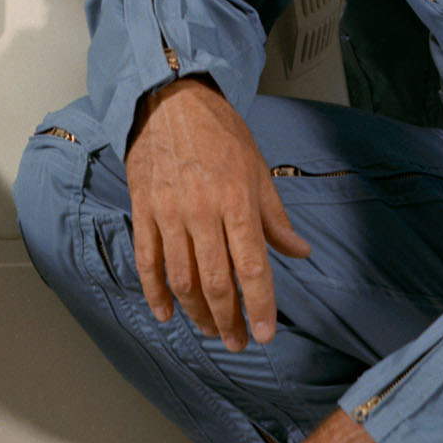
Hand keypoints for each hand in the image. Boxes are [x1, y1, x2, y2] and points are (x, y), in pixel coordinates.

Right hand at [124, 76, 309, 352]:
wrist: (170, 100)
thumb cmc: (220, 133)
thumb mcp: (258, 169)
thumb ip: (275, 217)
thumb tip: (299, 252)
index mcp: (237, 200)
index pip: (251, 266)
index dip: (259, 305)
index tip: (263, 335)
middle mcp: (202, 211)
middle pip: (215, 281)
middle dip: (227, 319)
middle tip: (236, 342)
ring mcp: (168, 213)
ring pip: (181, 277)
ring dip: (196, 312)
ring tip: (211, 330)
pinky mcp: (142, 211)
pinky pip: (147, 261)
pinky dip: (155, 292)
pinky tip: (167, 314)